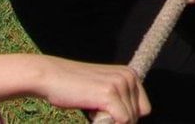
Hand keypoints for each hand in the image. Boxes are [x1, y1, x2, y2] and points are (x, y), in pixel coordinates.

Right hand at [33, 57, 148, 120]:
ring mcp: (120, 84)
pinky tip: (92, 116)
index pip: (143, 109)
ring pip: (129, 120)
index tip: (105, 113)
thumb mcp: (102, 91)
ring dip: (109, 122)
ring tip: (92, 110)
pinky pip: (122, 121)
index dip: (125, 117)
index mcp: (130, 75)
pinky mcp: (109, 93)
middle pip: (136, 116)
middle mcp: (129, 77)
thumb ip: (118, 102)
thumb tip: (131, 120)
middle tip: (95, 112)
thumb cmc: (73, 88)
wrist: (50, 77)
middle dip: (116, 121)